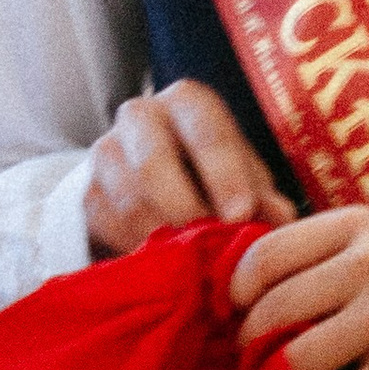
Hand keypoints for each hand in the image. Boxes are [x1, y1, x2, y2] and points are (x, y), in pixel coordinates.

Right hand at [85, 80, 292, 257]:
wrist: (157, 183)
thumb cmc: (214, 175)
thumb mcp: (243, 179)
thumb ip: (263, 197)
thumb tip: (280, 218)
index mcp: (188, 103)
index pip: (205, 131)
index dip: (224, 174)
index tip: (241, 214)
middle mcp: (140, 116)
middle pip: (152, 162)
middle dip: (184, 208)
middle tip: (210, 246)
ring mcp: (106, 153)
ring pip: (128, 199)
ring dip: (162, 236)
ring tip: (192, 264)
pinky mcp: (87, 193)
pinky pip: (109, 227)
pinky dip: (138, 249)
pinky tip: (163, 266)